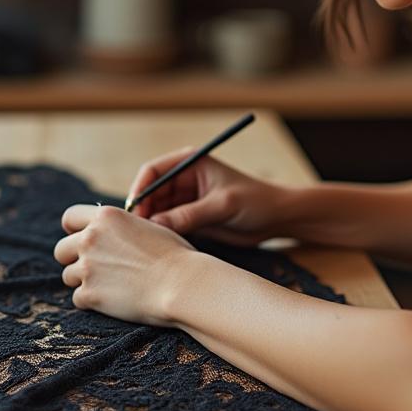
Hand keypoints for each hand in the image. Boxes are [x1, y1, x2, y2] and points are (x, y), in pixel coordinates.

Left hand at [56, 204, 195, 325]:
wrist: (183, 284)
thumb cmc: (175, 256)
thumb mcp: (147, 227)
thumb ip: (120, 228)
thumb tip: (109, 234)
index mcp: (106, 217)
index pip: (69, 218)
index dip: (74, 231)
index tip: (83, 241)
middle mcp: (91, 238)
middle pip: (61, 250)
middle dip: (74, 259)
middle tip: (96, 269)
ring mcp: (87, 267)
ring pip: (69, 276)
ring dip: (85, 282)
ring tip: (113, 286)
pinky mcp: (89, 294)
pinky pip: (78, 299)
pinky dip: (92, 302)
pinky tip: (115, 300)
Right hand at [127, 147, 287, 247]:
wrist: (277, 219)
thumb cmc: (256, 201)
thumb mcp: (222, 205)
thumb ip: (190, 214)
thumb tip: (156, 224)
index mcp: (190, 163)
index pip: (153, 171)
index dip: (140, 189)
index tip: (135, 210)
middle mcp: (184, 180)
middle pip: (151, 194)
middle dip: (144, 211)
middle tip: (139, 232)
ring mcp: (187, 200)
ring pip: (157, 212)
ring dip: (152, 225)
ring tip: (150, 242)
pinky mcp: (191, 219)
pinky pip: (169, 226)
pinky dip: (164, 235)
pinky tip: (163, 247)